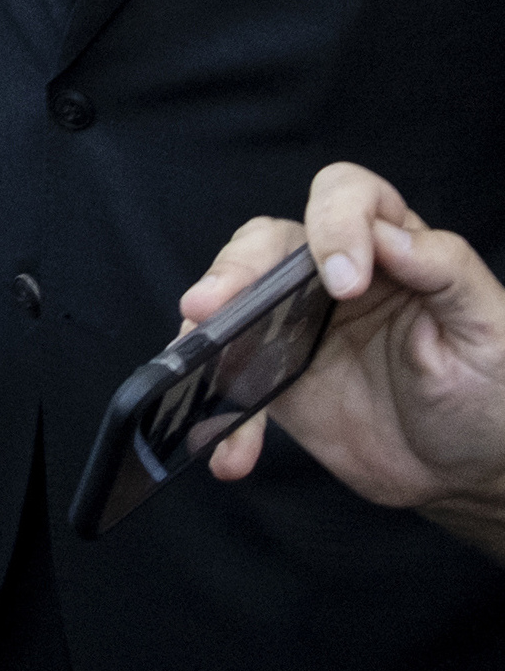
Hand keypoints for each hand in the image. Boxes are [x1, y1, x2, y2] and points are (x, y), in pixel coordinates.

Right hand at [184, 164, 504, 535]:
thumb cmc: (491, 396)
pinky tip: (233, 452)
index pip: (348, 196)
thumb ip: (447, 272)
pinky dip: (224, 416)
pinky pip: (232, 382)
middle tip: (217, 304)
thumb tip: (388, 236)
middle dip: (237, 266)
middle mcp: (333, 276)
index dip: (336, 224)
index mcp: (392, 251)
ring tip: (195, 351)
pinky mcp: (274, 376)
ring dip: (207, 322)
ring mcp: (295, 324)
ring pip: (234, 294)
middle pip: (270, 239)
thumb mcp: (491, 331)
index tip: (345, 283)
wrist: (466, 474)